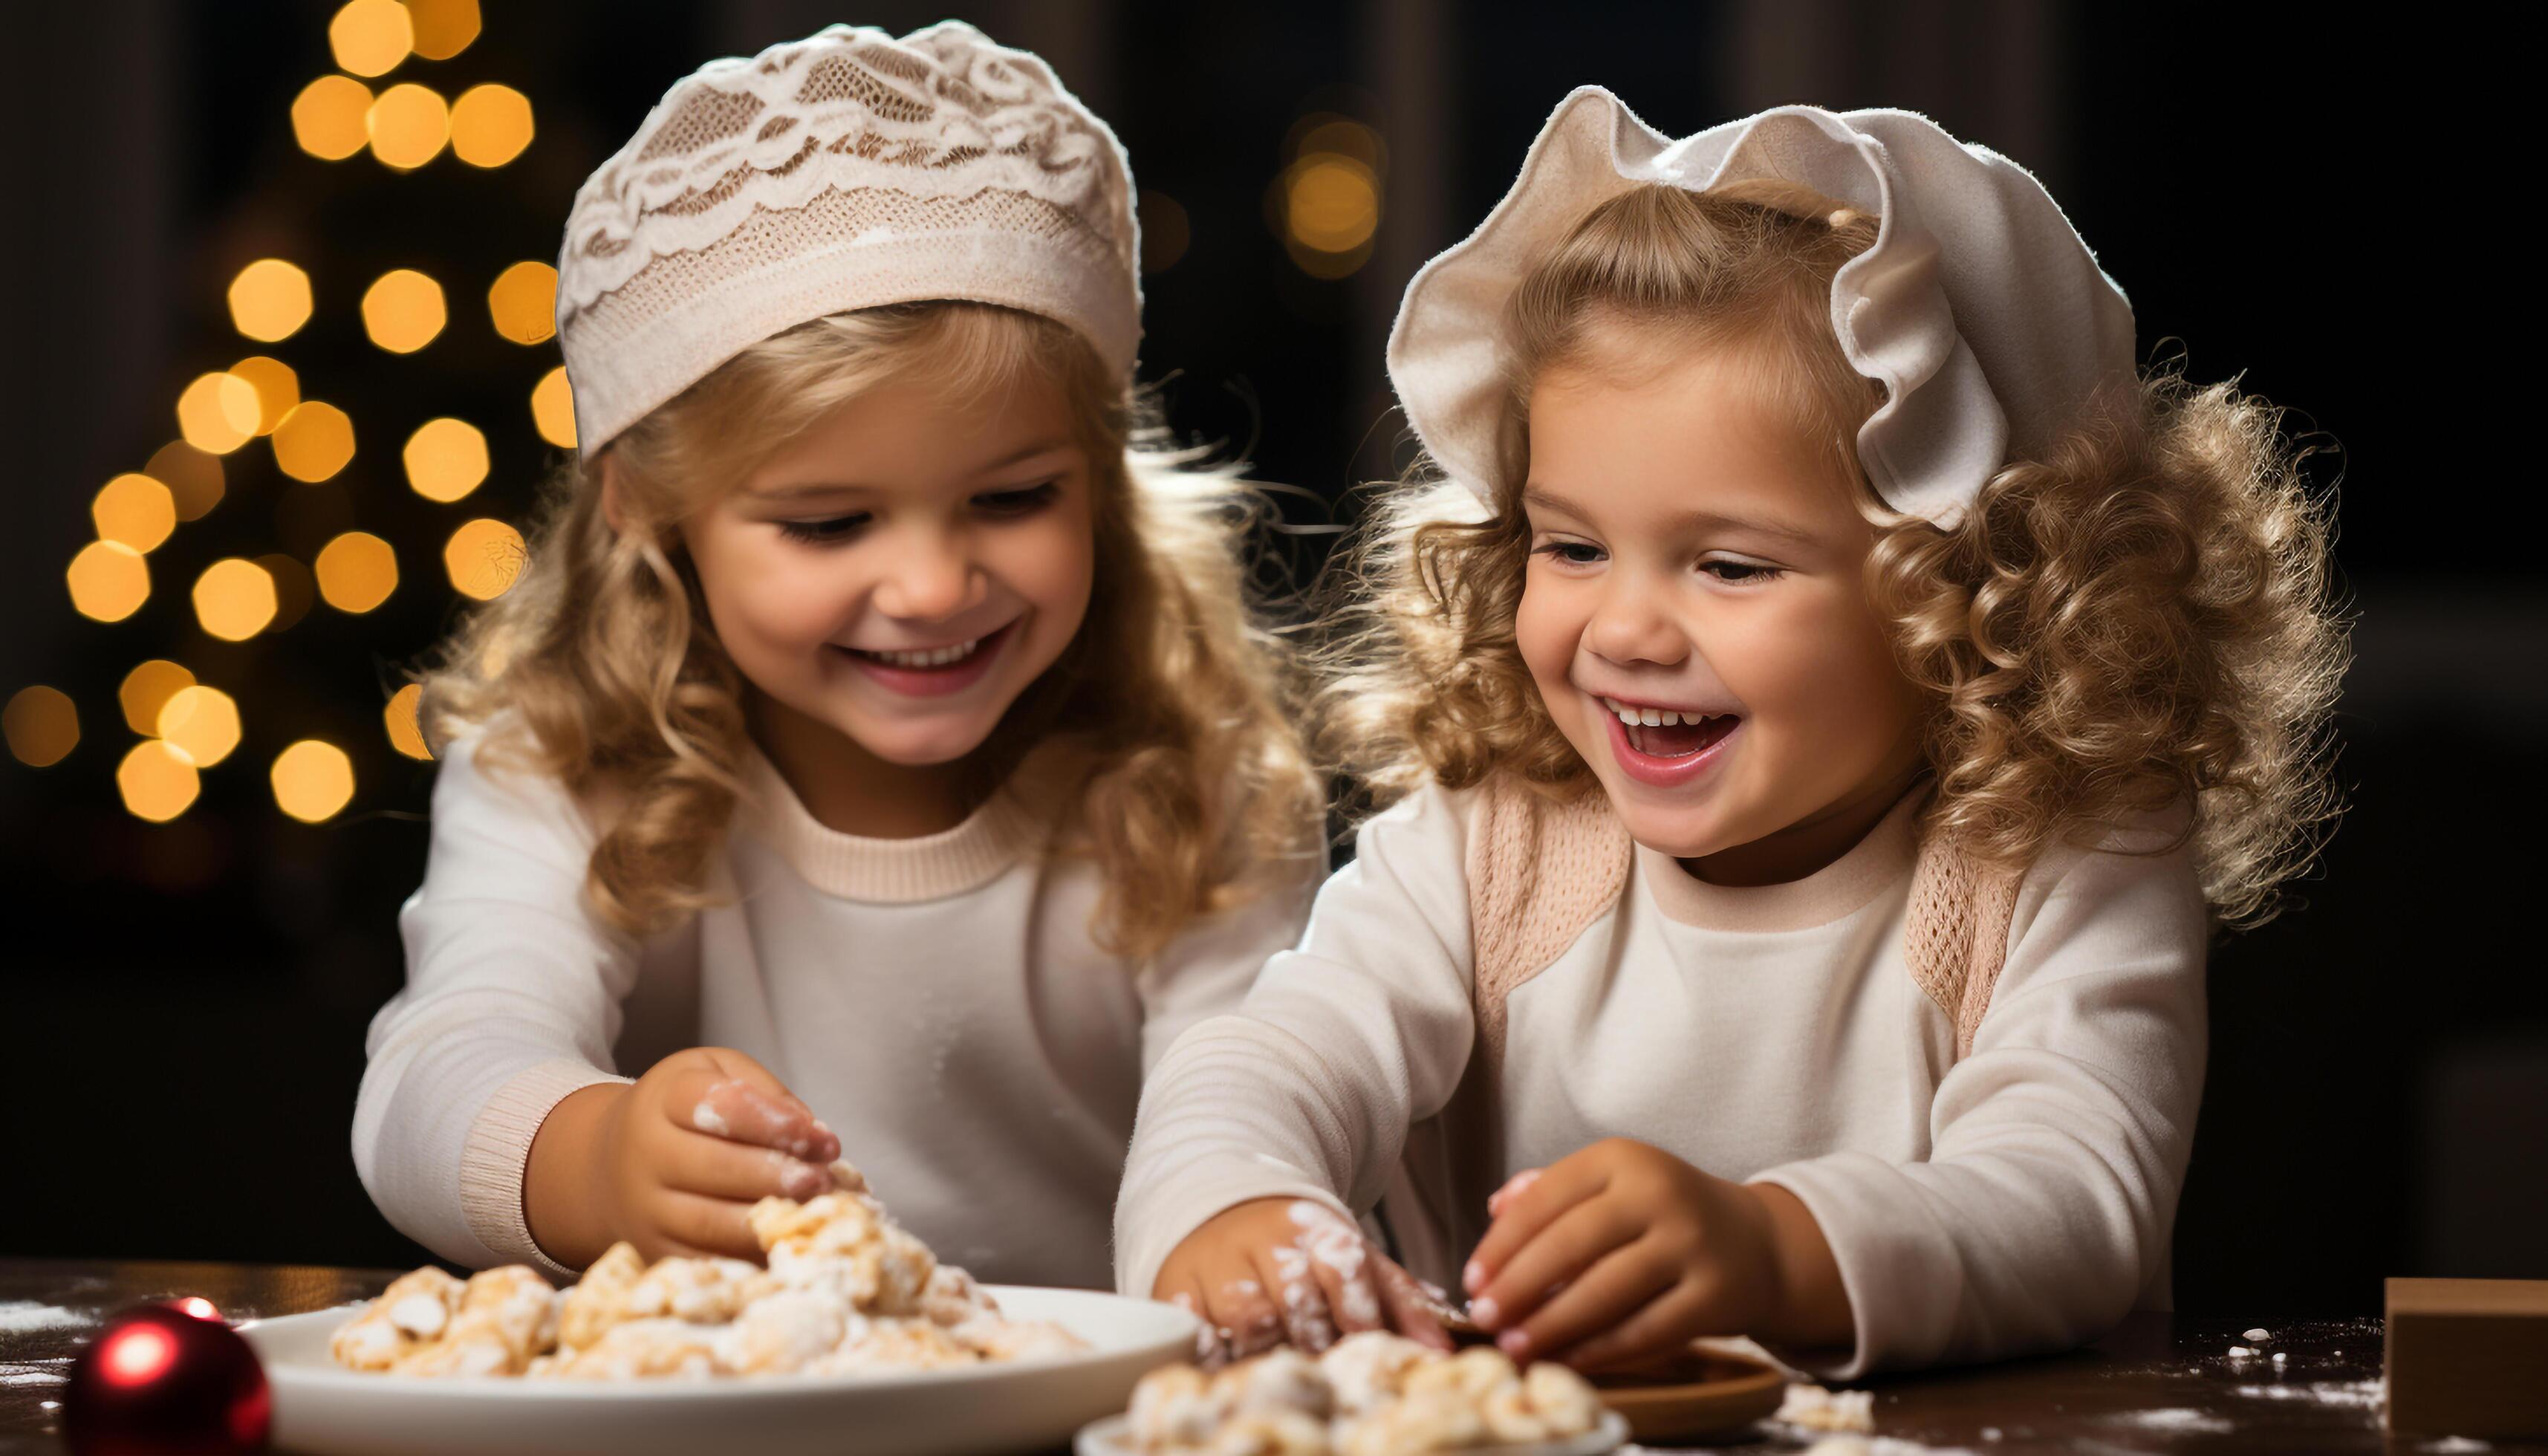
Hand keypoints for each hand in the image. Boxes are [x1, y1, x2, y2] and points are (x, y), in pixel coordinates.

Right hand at [524, 1047, 843, 1267]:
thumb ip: (766, 1093)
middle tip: (823, 1182)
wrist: (612, 1162)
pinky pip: (701, 1259)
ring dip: (765, 1220)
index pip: (720, 1106)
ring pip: (707, 1221)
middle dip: (775, 1176)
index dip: (776, 1123)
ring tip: (812, 1214)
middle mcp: (645, 1152)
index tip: (824, 1140)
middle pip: (713, 1167)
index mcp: (666, 1098)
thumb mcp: (718, 1075)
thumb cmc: (685, 1113)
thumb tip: (814, 1135)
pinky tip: (784, 1247)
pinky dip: (745, 1258)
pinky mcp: (652, 1249)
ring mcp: (644, 1207)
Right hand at [1151, 1197, 1456, 1366]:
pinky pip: (1194, 1327)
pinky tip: (1233, 1371)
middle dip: (1317, 1342)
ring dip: (1271, 1353)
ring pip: (1246, 1317)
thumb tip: (1442, 1352)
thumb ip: (1400, 1302)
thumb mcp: (1355, 1261)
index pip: (1342, 1267)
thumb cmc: (1302, 1249)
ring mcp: (1217, 1263)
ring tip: (1289, 1377)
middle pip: (1295, 1300)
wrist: (1225, 1207)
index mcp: (1314, 1229)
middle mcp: (1264, 1241)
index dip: (1360, 1314)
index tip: (1369, 1348)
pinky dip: (1213, 1354)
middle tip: (1331, 1374)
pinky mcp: (1178, 1287)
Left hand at [1462, 1138, 1849, 1370]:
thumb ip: (1552, 1190)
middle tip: (1483, 1317)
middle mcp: (1659, 1193)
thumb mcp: (1613, 1183)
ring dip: (1551, 1324)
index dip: (1502, 1242)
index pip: (1546, 1198)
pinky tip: (1567, 1359)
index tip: (1471, 1278)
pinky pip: (1646, 1330)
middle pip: (1571, 1244)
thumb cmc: (1665, 1214)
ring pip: (1606, 1291)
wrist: (1759, 1243)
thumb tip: (1494, 1210)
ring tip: (1513, 1345)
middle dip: (1517, 1286)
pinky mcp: (1715, 1295)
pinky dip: (1601, 1350)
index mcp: (1623, 1158)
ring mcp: (1691, 1244)